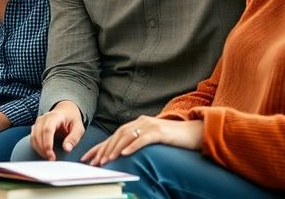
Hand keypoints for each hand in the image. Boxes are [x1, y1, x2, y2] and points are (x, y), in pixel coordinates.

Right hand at [29, 101, 84, 160]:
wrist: (66, 111)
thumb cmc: (72, 119)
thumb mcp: (78, 127)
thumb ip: (74, 138)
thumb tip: (67, 148)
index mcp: (55, 116)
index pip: (47, 129)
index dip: (48, 142)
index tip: (50, 153)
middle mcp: (43, 118)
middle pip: (38, 134)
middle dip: (43, 148)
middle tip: (51, 158)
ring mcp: (38, 123)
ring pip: (33, 137)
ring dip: (39, 149)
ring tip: (49, 157)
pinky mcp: (35, 128)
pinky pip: (32, 139)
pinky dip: (37, 147)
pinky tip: (44, 152)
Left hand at [83, 116, 202, 165]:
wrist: (195, 132)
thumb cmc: (174, 139)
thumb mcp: (153, 139)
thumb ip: (139, 142)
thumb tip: (123, 155)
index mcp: (138, 124)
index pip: (115, 136)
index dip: (100, 146)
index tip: (88, 158)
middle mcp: (141, 122)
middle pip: (118, 135)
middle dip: (104, 149)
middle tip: (94, 162)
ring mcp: (150, 125)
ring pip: (127, 136)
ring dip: (115, 149)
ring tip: (106, 160)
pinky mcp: (160, 131)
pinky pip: (143, 139)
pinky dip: (133, 146)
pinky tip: (125, 153)